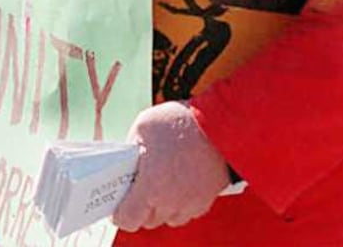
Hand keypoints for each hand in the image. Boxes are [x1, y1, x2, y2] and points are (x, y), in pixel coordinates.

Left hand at [112, 101, 229, 230]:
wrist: (222, 123)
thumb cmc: (182, 122)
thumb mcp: (144, 126)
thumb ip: (131, 148)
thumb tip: (126, 161)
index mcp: (151, 187)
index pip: (128, 219)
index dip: (120, 213)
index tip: (119, 201)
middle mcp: (171, 202)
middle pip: (148, 220)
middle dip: (141, 207)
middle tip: (140, 185)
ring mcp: (191, 203)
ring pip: (169, 217)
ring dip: (162, 207)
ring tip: (162, 184)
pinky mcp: (207, 199)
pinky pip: (187, 211)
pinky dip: (181, 202)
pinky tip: (180, 182)